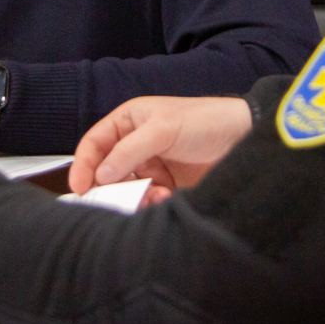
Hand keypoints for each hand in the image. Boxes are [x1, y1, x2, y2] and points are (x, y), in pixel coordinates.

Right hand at [68, 96, 251, 204]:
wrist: (245, 138)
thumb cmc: (205, 120)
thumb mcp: (163, 129)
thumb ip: (129, 150)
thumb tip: (101, 174)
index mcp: (129, 121)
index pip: (95, 143)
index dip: (83, 164)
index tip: (79, 187)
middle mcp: (136, 144)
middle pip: (107, 171)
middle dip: (108, 187)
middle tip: (109, 201)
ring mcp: (152, 166)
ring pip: (127, 189)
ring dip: (131, 196)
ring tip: (146, 196)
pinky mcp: (168, 186)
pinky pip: (146, 200)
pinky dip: (149, 203)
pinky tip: (161, 199)